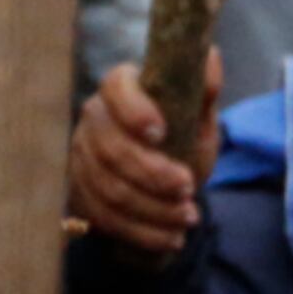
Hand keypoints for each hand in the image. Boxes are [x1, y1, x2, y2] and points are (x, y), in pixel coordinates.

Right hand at [69, 57, 215, 260]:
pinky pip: (105, 218)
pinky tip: (171, 237)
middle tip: (188, 188)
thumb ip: (203, 91)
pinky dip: (143, 232)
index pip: (115, 89)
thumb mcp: (198, 116)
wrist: (168, 181)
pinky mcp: (81, 193)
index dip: (134, 111)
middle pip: (111, 149)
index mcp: (121, 89)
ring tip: (188, 217)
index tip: (161, 133)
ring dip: (153, 209)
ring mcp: (82, 158)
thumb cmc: (183, 137)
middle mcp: (94, 119)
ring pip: (109, 189)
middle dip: (153, 174)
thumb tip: (211, 56)